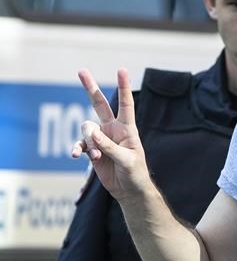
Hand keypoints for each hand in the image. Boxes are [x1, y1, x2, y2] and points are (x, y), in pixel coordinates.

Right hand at [72, 68, 149, 201]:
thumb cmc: (134, 173)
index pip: (125, 104)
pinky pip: (79, 144)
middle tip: (81, 70)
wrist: (128, 190)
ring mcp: (101, 139)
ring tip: (96, 156)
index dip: (123, 87)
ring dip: (88, 141)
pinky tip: (77, 156)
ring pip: (86, 128)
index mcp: (127, 129)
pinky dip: (78, 149)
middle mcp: (113, 129)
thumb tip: (93, 134)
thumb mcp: (127, 161)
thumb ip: (110, 147)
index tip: (121, 70)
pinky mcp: (92, 150)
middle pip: (99, 104)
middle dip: (91, 88)